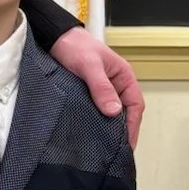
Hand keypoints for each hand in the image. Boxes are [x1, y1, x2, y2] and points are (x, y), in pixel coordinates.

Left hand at [49, 28, 144, 146]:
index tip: (127, 145)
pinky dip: (94, 121)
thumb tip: (114, 112)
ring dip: (107, 127)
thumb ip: (101, 87)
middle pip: (124, 112)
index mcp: (123, 76)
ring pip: (109, 112)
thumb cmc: (74, 46)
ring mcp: (101, 89)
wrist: (53, 37)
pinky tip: (89, 133)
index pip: (135, 105)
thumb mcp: (89, 66)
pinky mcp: (86, 93)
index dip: (133, 126)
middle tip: (114, 152)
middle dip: (121, 131)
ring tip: (102, 147)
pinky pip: (94, 109)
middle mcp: (115, 84)